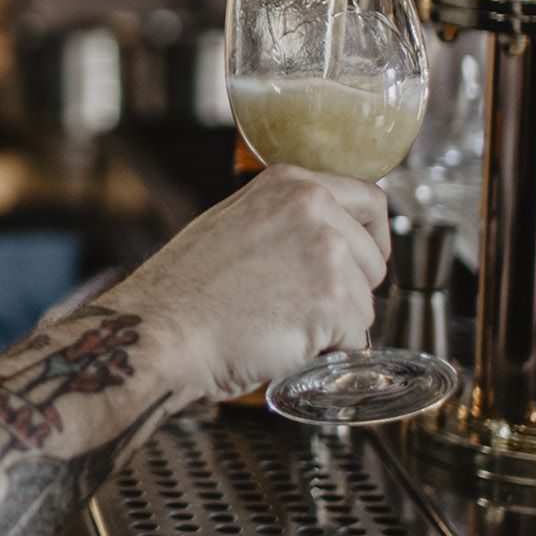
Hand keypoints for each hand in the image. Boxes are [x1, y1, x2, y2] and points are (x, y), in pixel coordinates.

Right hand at [98, 165, 387, 405]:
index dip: (370, 240)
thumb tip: (326, 237)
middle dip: (350, 292)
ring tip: (279, 325)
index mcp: (291, 183)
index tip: (361, 262)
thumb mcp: (234, 223)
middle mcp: (315, 208)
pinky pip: (357, 338)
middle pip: (374, 260)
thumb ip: (285, 219)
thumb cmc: (183, 292)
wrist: (161, 332)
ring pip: (366, 304)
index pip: (370, 201)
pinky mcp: (333, 301)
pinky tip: (284, 343)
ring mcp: (328, 253)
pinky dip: (328, 352)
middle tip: (300, 309)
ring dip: (335, 326)